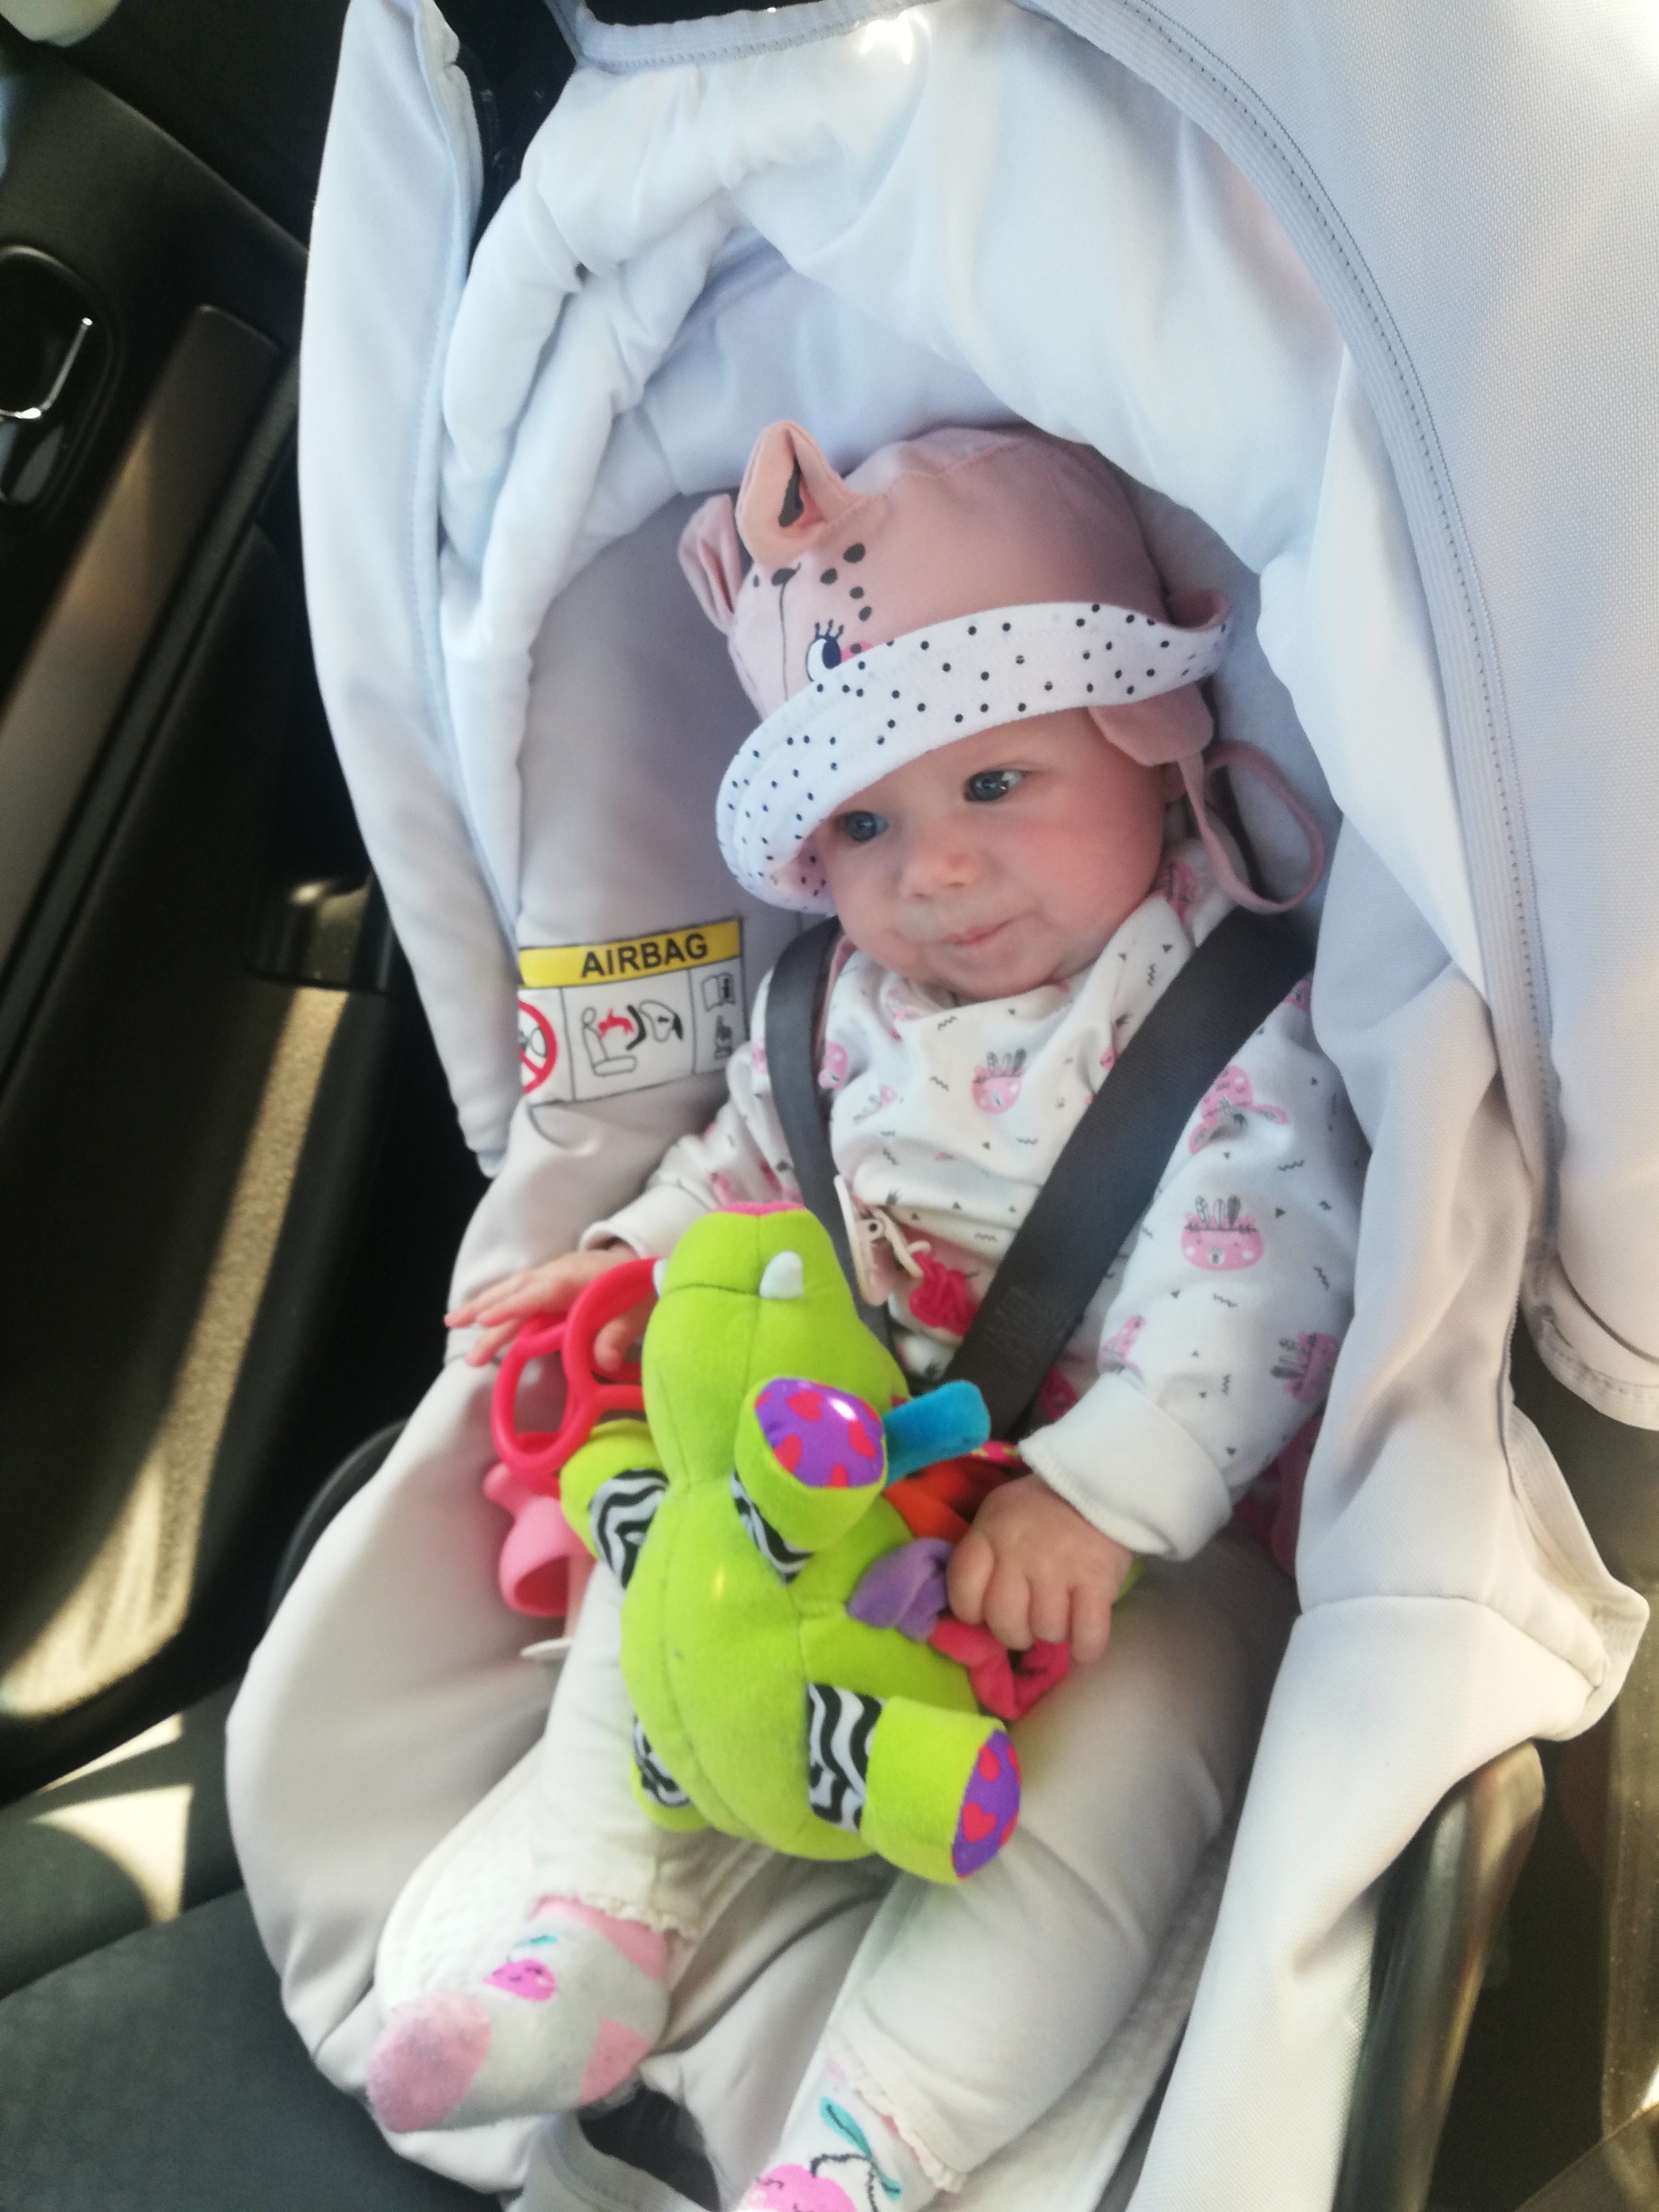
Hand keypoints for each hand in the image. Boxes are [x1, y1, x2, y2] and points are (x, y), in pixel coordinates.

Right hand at [445, 1241, 650, 1368]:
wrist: (647, 1265)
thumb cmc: (640, 1292)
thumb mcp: (636, 1315)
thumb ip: (617, 1336)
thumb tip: (602, 1362)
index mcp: (577, 1280)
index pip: (538, 1294)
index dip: (512, 1308)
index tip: (485, 1322)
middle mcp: (557, 1273)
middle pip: (516, 1291)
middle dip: (485, 1309)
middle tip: (455, 1328)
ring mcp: (552, 1274)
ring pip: (512, 1288)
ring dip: (483, 1303)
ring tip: (453, 1321)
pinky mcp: (550, 1280)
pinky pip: (518, 1289)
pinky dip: (497, 1300)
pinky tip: (480, 1314)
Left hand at [946, 1478, 1134, 1666]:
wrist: (1101, 1483)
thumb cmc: (1043, 1506)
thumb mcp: (1000, 1514)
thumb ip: (984, 1553)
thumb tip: (977, 1610)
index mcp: (989, 1533)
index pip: (963, 1592)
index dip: (972, 1612)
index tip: (987, 1611)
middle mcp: (1018, 1552)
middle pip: (1003, 1621)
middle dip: (1014, 1632)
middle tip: (1027, 1623)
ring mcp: (1058, 1567)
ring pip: (1045, 1630)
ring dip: (1053, 1633)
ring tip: (1061, 1618)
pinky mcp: (1097, 1580)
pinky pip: (1087, 1634)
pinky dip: (1085, 1649)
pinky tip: (1083, 1646)